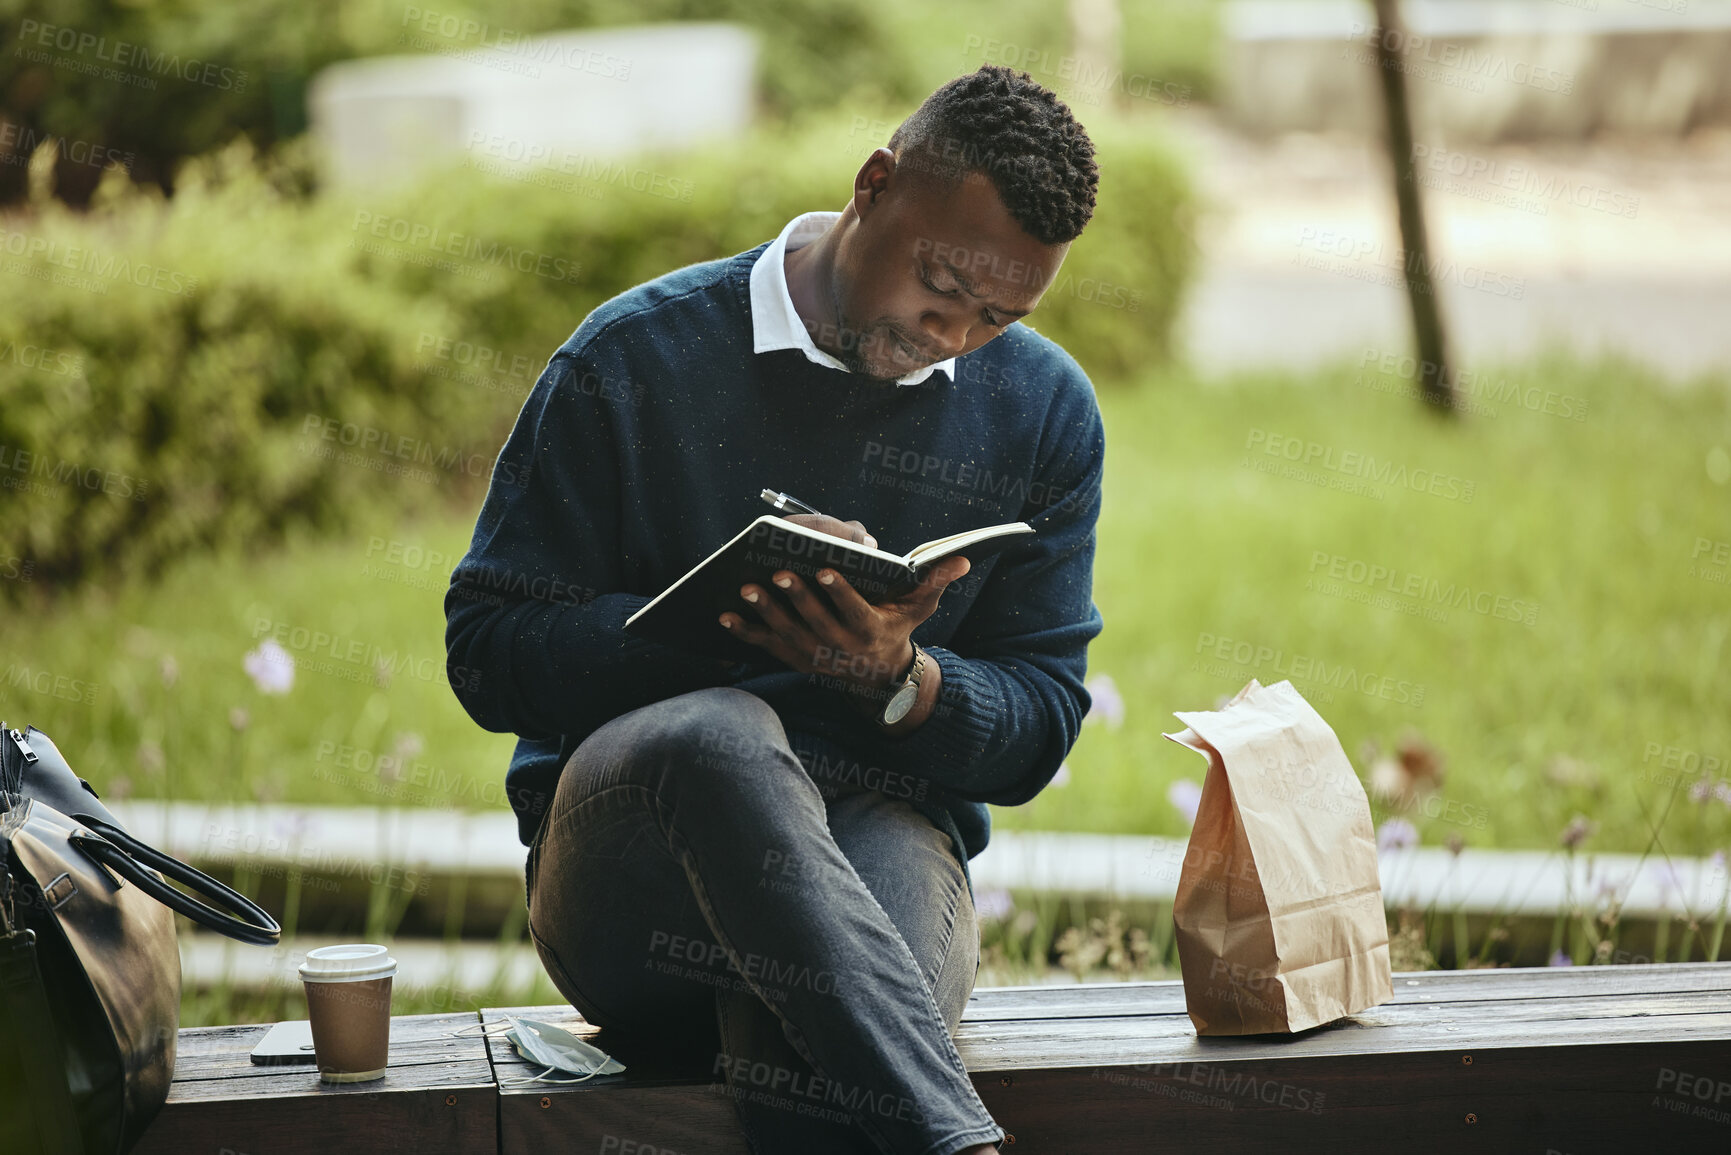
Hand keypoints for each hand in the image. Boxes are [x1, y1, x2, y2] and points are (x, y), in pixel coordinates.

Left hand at [718, 515, 968, 701]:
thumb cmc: (897, 626)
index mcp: (869, 630)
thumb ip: (936, 581)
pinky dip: (744, 632)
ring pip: (786, 633)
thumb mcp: (919, 606)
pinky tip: (724, 615)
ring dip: (765, 612)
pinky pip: (765, 645)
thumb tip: (962, 559)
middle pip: (814, 621)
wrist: (876, 674)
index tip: (825, 570)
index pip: (853, 610)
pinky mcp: (791, 658)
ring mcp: (812, 655)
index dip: (839, 592)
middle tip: (777, 572)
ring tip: (745, 588)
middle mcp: (839, 648)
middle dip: (795, 597)